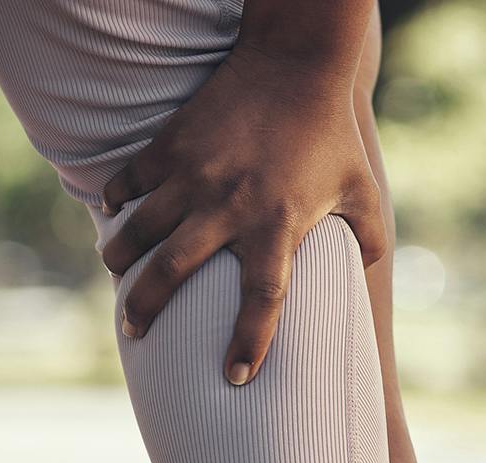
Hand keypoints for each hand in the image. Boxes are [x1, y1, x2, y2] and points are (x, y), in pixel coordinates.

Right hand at [99, 43, 388, 386]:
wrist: (294, 61)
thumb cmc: (329, 131)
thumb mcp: (362, 188)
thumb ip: (370, 238)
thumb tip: (369, 275)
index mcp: (277, 224)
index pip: (262, 301)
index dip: (249, 344)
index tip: (235, 377)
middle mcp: (229, 206)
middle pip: (173, 273)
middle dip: (145, 309)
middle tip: (134, 332)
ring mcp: (194, 174)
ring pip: (140, 230)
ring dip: (120, 259)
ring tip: (115, 275)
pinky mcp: (172, 144)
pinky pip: (130, 181)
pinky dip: (117, 201)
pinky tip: (115, 216)